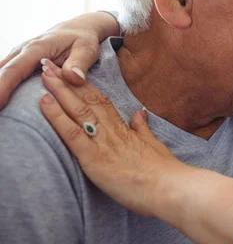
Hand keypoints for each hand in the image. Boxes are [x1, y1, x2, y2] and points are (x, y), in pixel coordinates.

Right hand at [0, 12, 118, 108]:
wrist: (78, 29)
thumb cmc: (83, 39)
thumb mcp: (87, 49)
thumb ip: (80, 63)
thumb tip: (74, 78)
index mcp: (37, 48)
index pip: (15, 69)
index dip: (3, 86)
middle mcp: (22, 51)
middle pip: (1, 72)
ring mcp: (18, 56)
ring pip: (0, 71)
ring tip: (0, 110)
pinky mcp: (18, 61)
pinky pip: (4, 73)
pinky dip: (2, 84)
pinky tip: (2, 98)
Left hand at [38, 59, 183, 218]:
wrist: (170, 187)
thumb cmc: (164, 171)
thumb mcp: (154, 144)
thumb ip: (142, 128)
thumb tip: (139, 113)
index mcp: (124, 128)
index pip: (101, 101)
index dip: (85, 85)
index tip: (71, 71)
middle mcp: (112, 131)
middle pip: (87, 99)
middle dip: (68, 80)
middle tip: (50, 63)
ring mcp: (103, 143)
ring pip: (78, 110)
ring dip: (59, 90)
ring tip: (44, 73)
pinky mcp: (94, 158)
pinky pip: (72, 134)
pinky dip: (57, 117)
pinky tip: (44, 101)